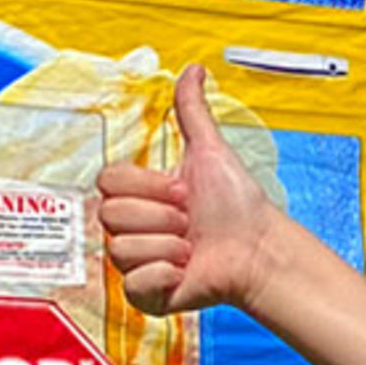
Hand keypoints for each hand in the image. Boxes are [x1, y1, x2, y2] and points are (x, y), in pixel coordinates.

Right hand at [97, 64, 280, 315]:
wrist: (256, 248)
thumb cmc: (236, 204)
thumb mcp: (210, 151)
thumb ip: (193, 112)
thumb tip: (193, 68)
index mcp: (138, 196)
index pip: (109, 183)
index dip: (148, 187)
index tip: (182, 191)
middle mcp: (132, 229)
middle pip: (112, 216)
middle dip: (161, 216)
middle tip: (190, 221)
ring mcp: (136, 263)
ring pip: (122, 249)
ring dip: (167, 246)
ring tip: (192, 247)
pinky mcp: (145, 296)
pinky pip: (132, 284)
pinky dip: (163, 277)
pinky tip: (186, 271)